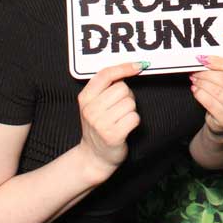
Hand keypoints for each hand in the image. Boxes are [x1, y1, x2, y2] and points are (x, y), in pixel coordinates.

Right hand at [77, 61, 143, 176]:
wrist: (94, 156)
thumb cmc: (99, 126)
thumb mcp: (93, 104)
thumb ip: (105, 87)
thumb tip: (130, 67)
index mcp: (85, 98)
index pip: (105, 74)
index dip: (124, 68)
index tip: (138, 66)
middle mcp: (90, 110)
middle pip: (122, 88)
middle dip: (127, 96)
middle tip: (120, 108)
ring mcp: (100, 123)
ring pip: (130, 103)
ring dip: (131, 110)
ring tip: (121, 119)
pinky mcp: (113, 136)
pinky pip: (134, 118)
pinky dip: (134, 122)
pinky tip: (125, 128)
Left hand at [190, 54, 222, 136]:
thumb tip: (205, 59)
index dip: (219, 62)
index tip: (205, 59)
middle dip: (207, 73)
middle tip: (196, 71)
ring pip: (217, 91)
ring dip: (202, 83)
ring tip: (195, 80)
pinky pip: (210, 103)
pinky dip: (200, 94)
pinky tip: (196, 90)